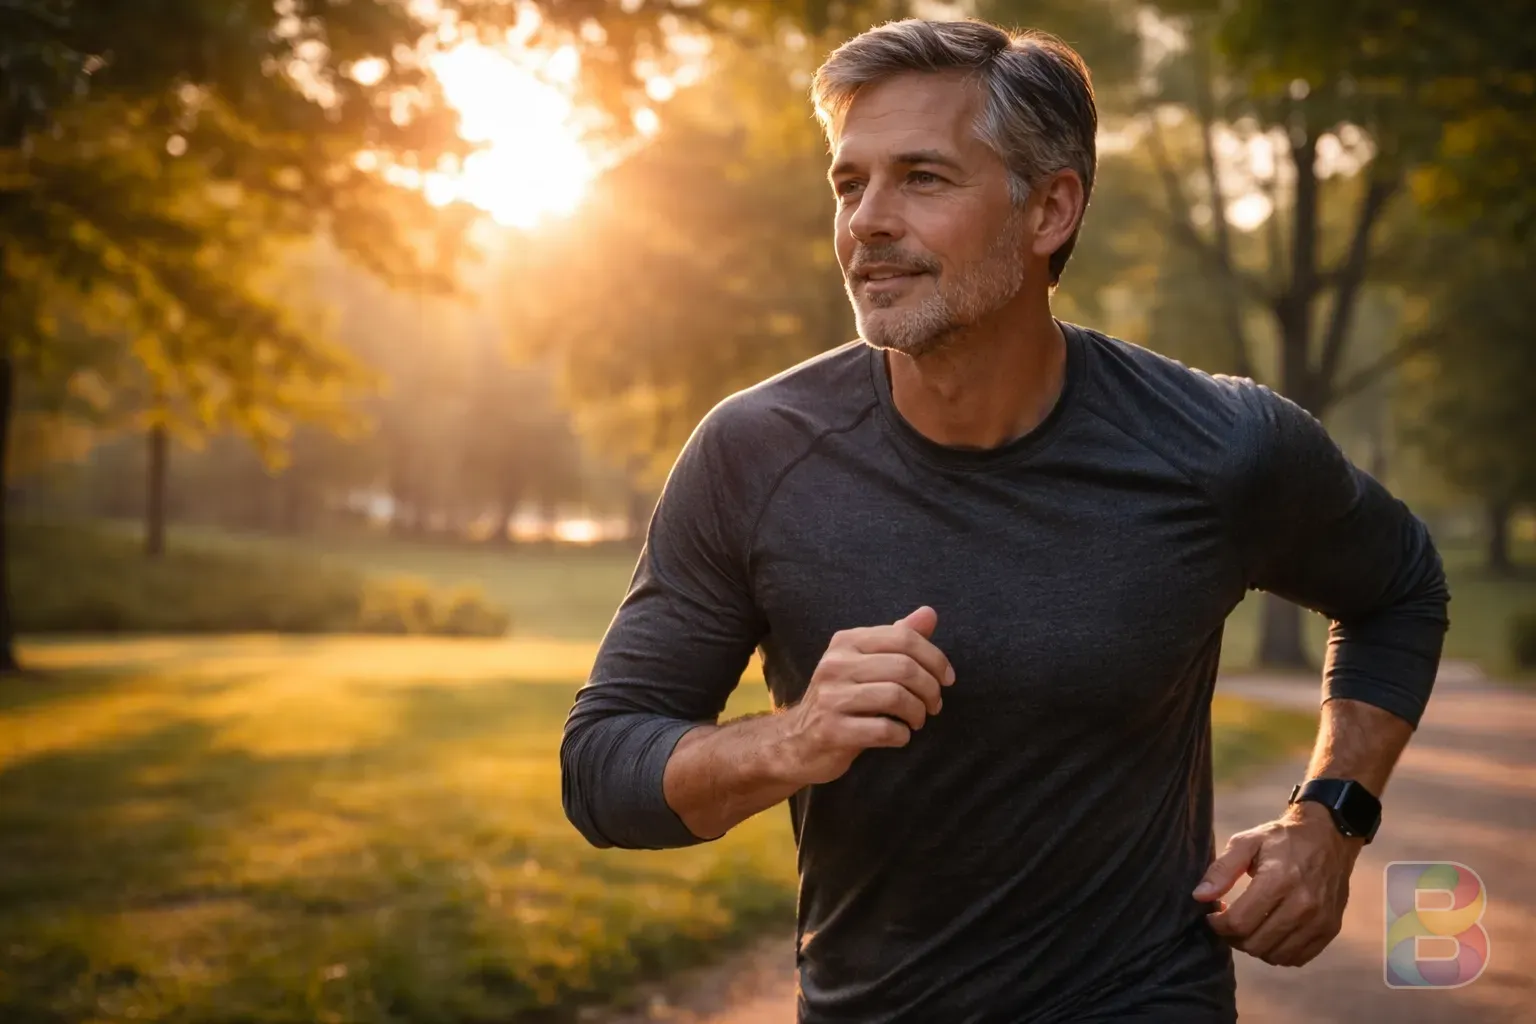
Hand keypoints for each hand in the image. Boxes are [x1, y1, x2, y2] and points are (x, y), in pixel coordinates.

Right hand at [779, 606, 954, 785]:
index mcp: (846, 641)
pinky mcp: (832, 730)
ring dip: (918, 713)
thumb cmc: (841, 698)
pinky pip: (883, 729)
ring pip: (896, 697)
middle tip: (934, 705)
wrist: (797, 741)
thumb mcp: (865, 662)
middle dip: (930, 689)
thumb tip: (929, 613)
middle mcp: (835, 664)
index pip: (904, 637)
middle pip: (904, 667)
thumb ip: (897, 638)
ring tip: (916, 721)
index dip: (935, 658)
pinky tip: (898, 735)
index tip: (947, 679)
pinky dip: (901, 735)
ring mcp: (831, 697)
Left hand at [1192, 801, 1362, 966]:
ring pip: (1276, 956)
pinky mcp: (1330, 929)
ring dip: (1255, 947)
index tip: (1212, 915)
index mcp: (1278, 880)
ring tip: (1248, 928)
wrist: (1328, 836)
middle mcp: (1303, 905)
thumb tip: (1199, 897)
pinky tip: (1270, 934)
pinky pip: (1298, 958)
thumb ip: (1221, 870)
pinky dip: (1279, 953)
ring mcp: (1320, 920)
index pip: (1239, 923)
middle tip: (1228, 922)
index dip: (1218, 925)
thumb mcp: (1246, 842)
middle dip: (1233, 937)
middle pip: (1256, 944)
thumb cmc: (1281, 839)